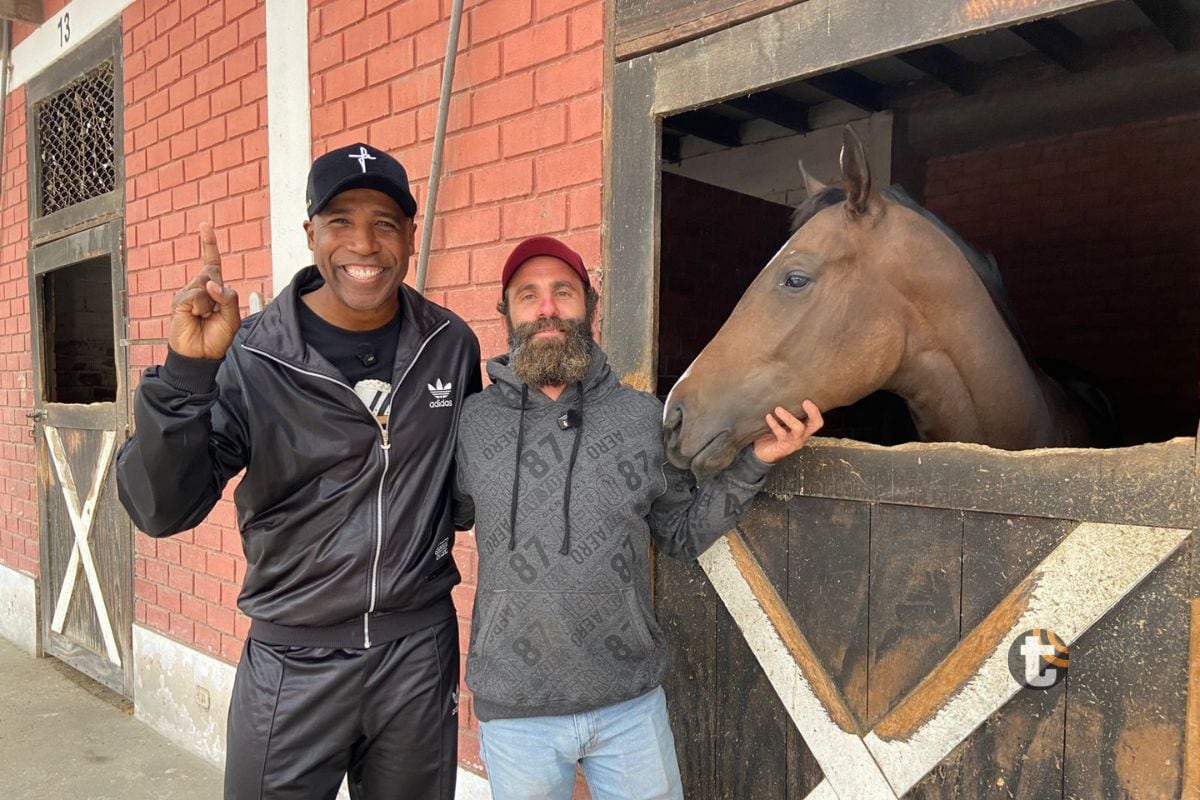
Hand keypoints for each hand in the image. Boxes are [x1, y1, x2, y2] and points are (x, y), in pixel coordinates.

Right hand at [168, 223, 240, 359]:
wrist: (201, 354)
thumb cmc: (217, 337)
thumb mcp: (233, 318)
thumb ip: (229, 298)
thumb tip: (211, 284)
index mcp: (214, 289)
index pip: (211, 262)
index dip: (209, 244)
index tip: (205, 225)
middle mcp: (199, 288)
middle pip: (213, 273)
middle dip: (219, 291)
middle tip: (214, 312)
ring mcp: (188, 293)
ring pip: (205, 284)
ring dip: (210, 303)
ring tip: (204, 317)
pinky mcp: (180, 301)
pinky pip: (195, 295)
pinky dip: (201, 307)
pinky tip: (196, 317)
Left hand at [752, 400, 823, 463]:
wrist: (762, 453)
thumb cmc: (772, 435)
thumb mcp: (782, 424)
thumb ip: (786, 413)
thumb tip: (781, 393)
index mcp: (804, 430)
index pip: (816, 421)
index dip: (815, 411)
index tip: (807, 400)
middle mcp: (801, 436)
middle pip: (814, 425)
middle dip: (812, 413)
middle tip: (805, 402)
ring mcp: (793, 442)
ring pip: (797, 429)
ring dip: (789, 417)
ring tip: (778, 409)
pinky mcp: (783, 447)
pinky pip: (781, 434)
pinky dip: (775, 424)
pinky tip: (769, 417)